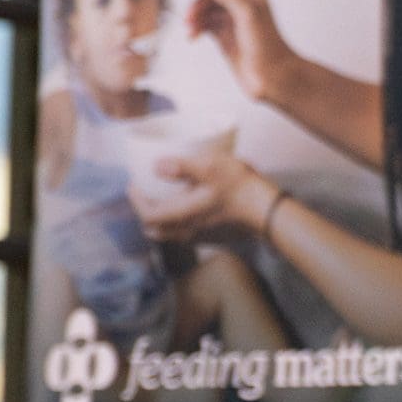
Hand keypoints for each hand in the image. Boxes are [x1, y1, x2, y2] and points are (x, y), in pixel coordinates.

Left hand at [129, 150, 271, 241]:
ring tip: (165, 201)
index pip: (147, 216)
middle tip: (146, 195)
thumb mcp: (210, 167)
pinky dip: (179, 224)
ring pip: (171, 234)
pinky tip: (188, 209)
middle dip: (146, 214)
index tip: (134, 184)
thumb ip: (181, 166)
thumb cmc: (240, 188)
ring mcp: (201, 236)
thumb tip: (156, 166)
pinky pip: (186, 234)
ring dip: (162, 221)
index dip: (136, 201)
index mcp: (181, 214)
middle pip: (155, 230)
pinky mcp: (214, 236)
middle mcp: (187, 229)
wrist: (267, 210)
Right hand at [186, 0, 299, 104]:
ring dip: (194, 15)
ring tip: (190, 29)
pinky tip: (192, 36)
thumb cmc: (267, 46)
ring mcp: (230, 15)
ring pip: (203, 6)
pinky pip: (203, 23)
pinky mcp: (223, 32)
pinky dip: (196, 27)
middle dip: (199, 0)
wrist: (273, 76)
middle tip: (190, 16)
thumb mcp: (248, 15)